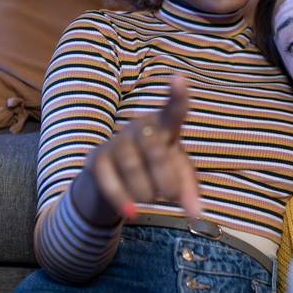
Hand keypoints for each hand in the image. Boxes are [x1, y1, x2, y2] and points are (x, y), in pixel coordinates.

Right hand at [73, 75, 200, 222]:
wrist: (113, 183)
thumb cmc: (154, 173)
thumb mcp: (176, 179)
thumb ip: (188, 192)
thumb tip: (196, 213)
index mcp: (165, 127)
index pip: (173, 111)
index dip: (177, 96)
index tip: (179, 78)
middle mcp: (140, 128)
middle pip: (155, 149)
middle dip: (166, 180)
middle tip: (170, 198)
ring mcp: (116, 142)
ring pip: (132, 167)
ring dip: (146, 193)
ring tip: (150, 201)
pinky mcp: (96, 159)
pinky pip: (109, 179)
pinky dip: (121, 199)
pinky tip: (130, 213)